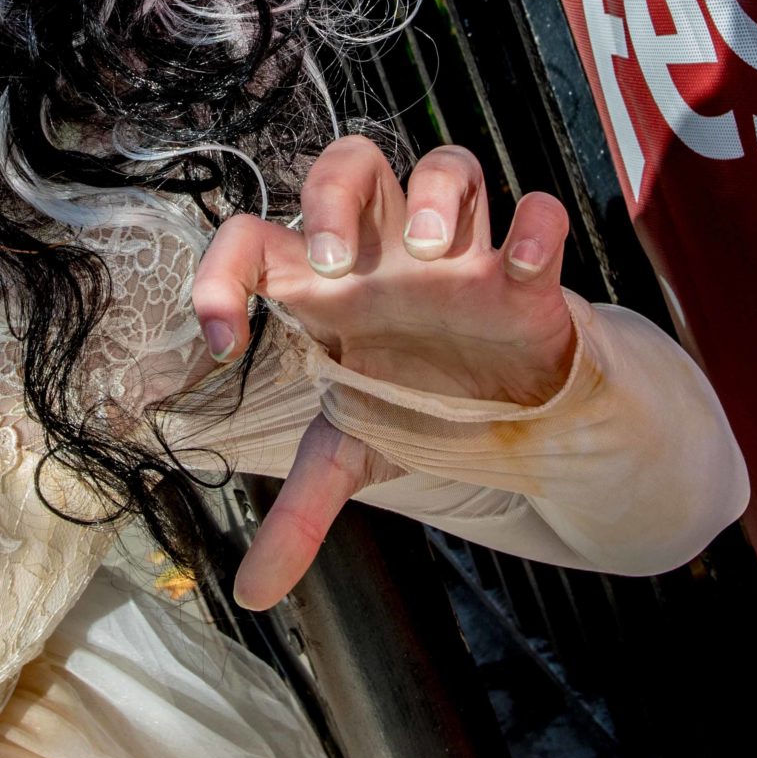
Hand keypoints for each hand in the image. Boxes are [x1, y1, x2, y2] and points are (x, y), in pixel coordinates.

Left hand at [193, 138, 578, 609]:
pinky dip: (534, 227)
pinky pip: (536, 214)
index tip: (222, 343)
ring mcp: (460, 255)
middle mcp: (387, 253)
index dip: (220, 274)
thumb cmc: (422, 402)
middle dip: (332, 194)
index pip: (252, 239)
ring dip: (433, 195)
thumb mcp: (352, 456)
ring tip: (427, 253)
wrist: (518, 416)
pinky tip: (523, 264)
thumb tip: (248, 595)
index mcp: (328, 286)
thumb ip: (300, 513)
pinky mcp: (526, 276)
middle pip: (350, 162)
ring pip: (444, 165)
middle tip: (329, 260)